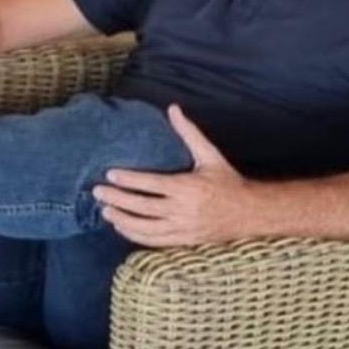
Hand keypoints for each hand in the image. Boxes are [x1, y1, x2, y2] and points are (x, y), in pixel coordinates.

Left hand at [92, 104, 262, 247]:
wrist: (250, 213)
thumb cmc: (227, 181)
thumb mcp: (210, 155)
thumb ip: (189, 133)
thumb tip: (172, 108)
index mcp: (188, 188)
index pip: (151, 184)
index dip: (129, 181)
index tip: (110, 174)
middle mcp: (183, 210)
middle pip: (142, 207)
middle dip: (117, 200)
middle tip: (97, 192)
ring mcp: (183, 229)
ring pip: (145, 228)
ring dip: (122, 221)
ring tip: (105, 211)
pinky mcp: (184, 241)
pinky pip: (155, 241)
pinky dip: (136, 236)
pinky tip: (122, 227)